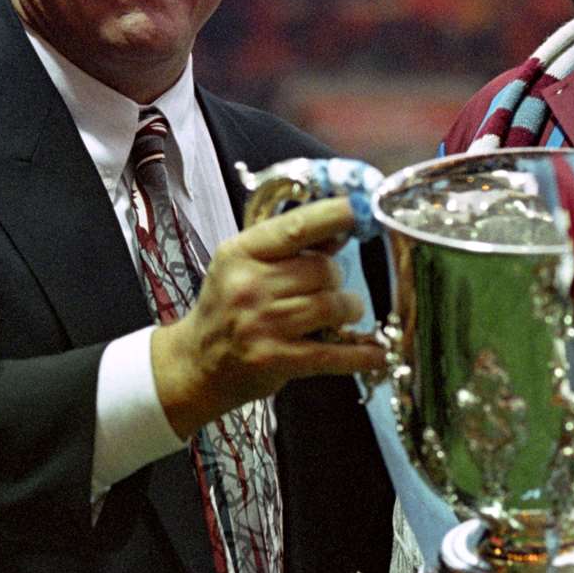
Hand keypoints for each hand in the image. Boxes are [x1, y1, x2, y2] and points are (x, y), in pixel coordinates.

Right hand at [152, 196, 384, 437]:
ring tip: (341, 314)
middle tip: (329, 288)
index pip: (296, 227)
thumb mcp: (246, 266)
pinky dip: (361, 354)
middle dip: (336, 278)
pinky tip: (377, 353)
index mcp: (240, 253)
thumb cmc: (226, 308)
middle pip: (322, 270)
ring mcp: (262, 324)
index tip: (361, 209)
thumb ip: (290, 248)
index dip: (334, 215)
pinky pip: (333, 354)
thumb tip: (341, 230)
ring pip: (332, 306)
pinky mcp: (275, 359)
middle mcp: (249, 286)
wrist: (195, 363)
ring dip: (348, 309)